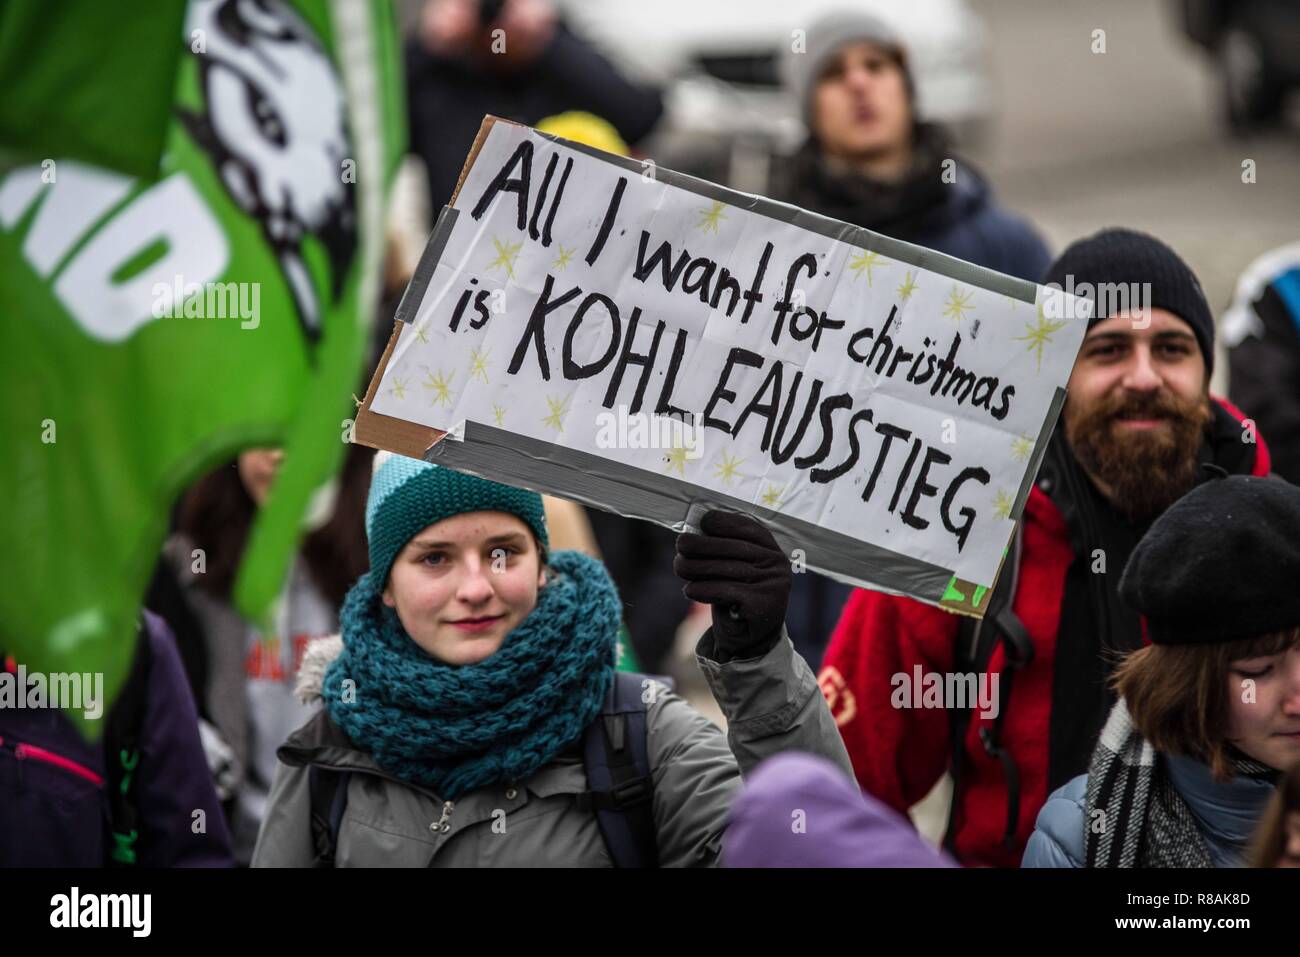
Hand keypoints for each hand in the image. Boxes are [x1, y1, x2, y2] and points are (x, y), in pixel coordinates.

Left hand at [674, 509, 791, 661]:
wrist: (750, 637)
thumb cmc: (737, 595)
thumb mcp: (734, 568)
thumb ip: (722, 550)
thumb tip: (691, 534)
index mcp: (771, 549)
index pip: (749, 528)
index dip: (724, 522)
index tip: (702, 522)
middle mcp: (776, 564)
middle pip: (734, 548)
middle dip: (702, 544)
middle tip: (680, 545)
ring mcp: (773, 585)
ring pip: (727, 569)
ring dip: (697, 567)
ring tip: (680, 568)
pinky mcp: (762, 605)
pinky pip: (726, 591)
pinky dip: (703, 588)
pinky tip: (689, 589)